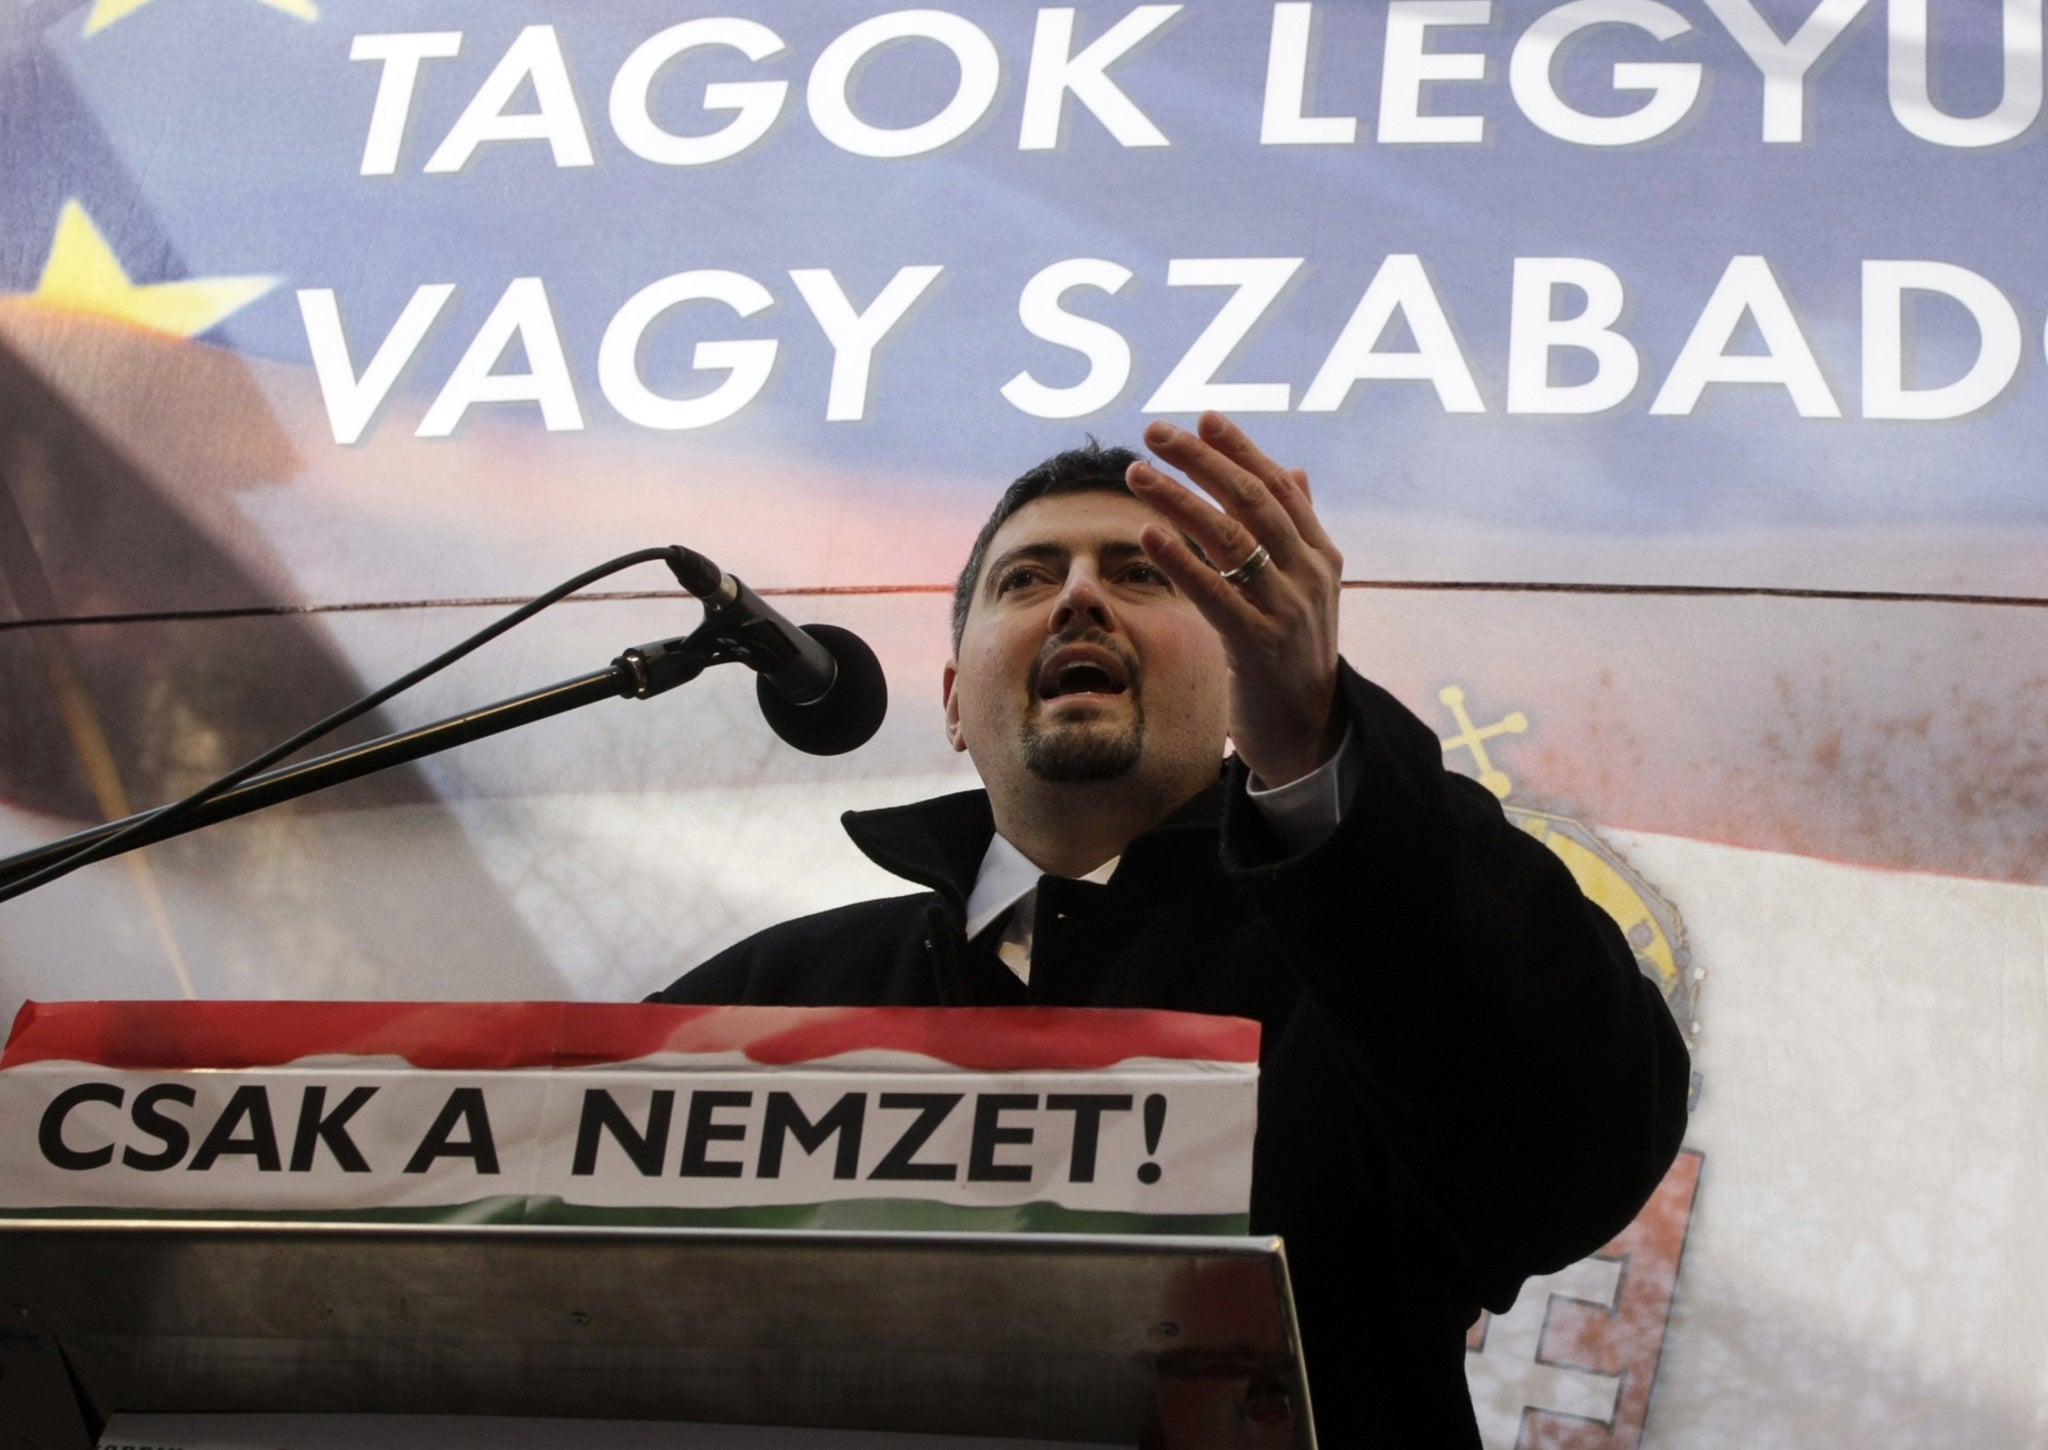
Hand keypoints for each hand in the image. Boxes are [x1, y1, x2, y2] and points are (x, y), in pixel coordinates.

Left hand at [1127, 411, 1344, 787]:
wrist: (1310, 733)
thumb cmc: (1293, 656)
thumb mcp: (1305, 590)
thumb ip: (1297, 530)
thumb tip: (1294, 470)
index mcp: (1319, 555)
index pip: (1278, 487)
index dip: (1240, 449)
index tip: (1202, 417)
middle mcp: (1309, 575)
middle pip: (1253, 502)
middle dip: (1202, 461)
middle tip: (1155, 432)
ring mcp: (1287, 610)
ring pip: (1231, 539)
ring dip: (1179, 500)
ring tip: (1137, 473)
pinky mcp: (1259, 647)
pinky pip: (1216, 594)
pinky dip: (1182, 560)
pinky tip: (1149, 534)